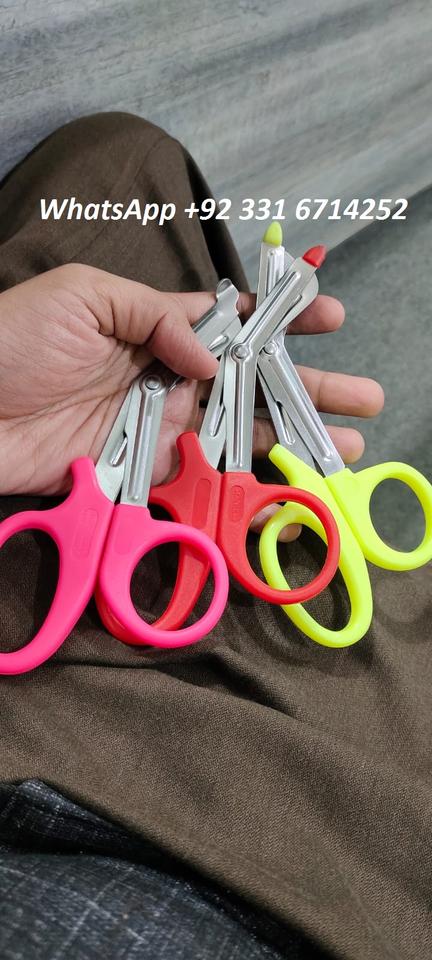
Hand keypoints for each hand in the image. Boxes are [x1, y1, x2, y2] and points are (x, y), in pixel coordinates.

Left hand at [0, 264, 383, 536]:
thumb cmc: (13, 339)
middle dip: (310, 387)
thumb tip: (209, 354)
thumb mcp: (85, 297)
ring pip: (238, 433)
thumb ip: (155, 315)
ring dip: (294, 438)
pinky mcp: (141, 472)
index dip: (283, 320)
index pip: (233, 323)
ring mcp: (158, 427)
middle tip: (365, 396)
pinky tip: (289, 484)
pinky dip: (247, 484)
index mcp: (155, 327)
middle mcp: (165, 377)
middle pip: (252, 383)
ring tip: (348, 445)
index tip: (329, 317)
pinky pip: (201, 478)